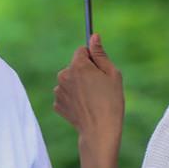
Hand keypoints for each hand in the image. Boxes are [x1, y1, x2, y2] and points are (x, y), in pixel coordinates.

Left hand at [53, 34, 124, 153]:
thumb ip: (100, 54)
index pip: (81, 50)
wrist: (100, 131)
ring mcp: (58, 90)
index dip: (92, 59)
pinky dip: (73, 99)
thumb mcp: (112, 74)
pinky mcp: (57, 104)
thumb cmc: (111, 101)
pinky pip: (66, 95)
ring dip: (78, 86)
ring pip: (69, 81)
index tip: (99, 70)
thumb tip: (94, 36)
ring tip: (92, 99)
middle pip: (74, 66)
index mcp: (78, 65)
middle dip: (84, 72)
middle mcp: (64, 75)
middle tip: (99, 87)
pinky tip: (84, 107)